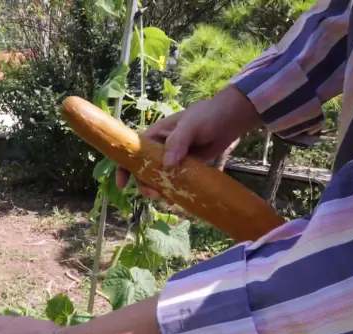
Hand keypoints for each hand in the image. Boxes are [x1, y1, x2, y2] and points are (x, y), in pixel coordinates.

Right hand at [116, 85, 260, 197]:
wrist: (230, 119)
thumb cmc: (207, 116)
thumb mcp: (191, 126)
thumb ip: (178, 142)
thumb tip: (167, 165)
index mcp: (155, 136)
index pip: (133, 152)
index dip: (124, 168)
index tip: (122, 185)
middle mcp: (160, 149)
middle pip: (143, 171)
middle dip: (145, 185)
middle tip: (156, 195)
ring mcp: (173, 159)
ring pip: (158, 179)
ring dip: (160, 191)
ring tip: (170, 199)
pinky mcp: (185, 168)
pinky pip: (175, 182)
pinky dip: (174, 191)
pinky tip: (179, 198)